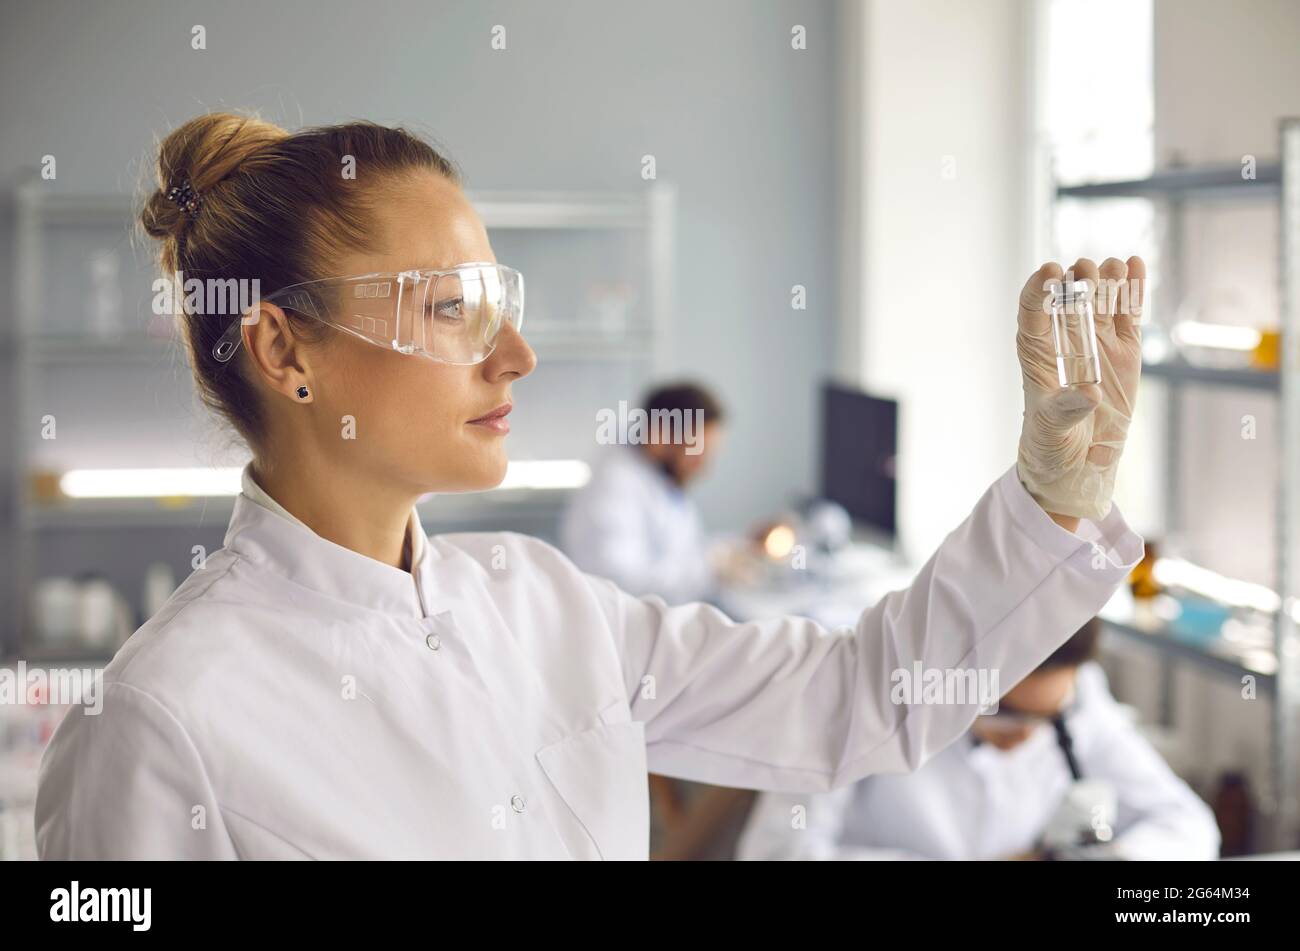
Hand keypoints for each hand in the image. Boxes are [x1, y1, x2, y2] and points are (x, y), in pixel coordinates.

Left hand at [1016, 256, 1143, 522]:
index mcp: (1036, 356)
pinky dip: (1133, 290)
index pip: (1033, 313)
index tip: (1051, 271)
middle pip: (1069, 300)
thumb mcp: (1053, 430)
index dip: (1039, 289)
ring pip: (1101, 301)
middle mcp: (1065, 343)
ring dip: (1106, 280)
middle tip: (1086, 271)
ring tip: (1113, 267)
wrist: (1077, 466)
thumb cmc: (1051, 445)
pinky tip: (1135, 264)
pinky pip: (1128, 316)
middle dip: (1077, 281)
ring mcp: (1097, 345)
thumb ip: (1066, 409)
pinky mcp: (1125, 353)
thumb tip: (1088, 393)